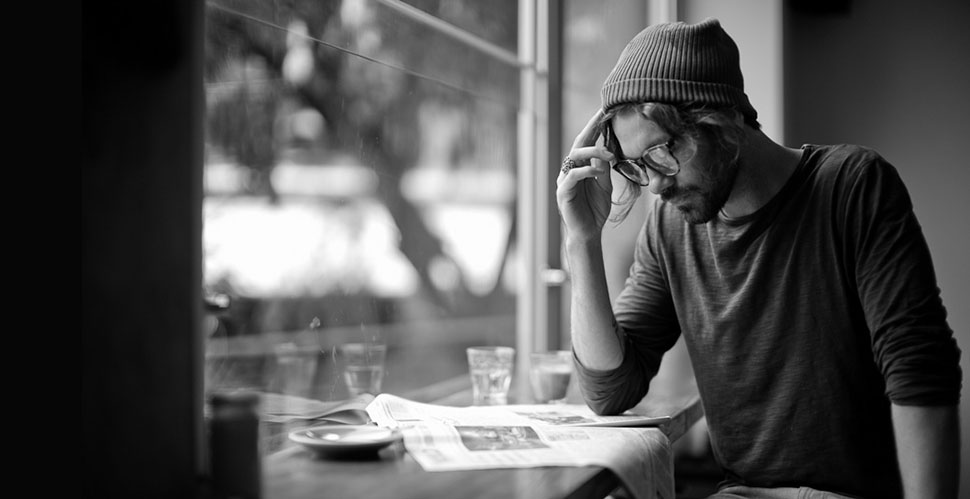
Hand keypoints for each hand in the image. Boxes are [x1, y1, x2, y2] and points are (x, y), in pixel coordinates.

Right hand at [556, 110, 614, 239]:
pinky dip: (585, 172)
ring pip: (574, 157)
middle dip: (591, 128)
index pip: (587, 142)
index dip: (595, 126)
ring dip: (592, 152)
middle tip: (603, 116)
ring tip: (609, 154)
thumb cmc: (595, 209)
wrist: (588, 232)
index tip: (605, 111)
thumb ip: (604, 169)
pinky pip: (572, 177)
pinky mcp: (563, 192)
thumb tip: (607, 151)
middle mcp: (570, 169)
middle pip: (579, 143)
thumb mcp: (605, 185)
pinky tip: (596, 171)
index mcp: (581, 166)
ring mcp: (565, 180)